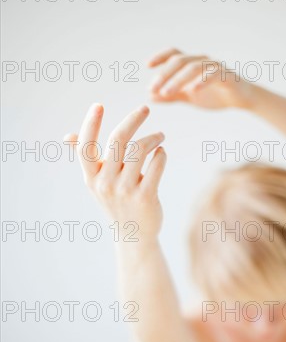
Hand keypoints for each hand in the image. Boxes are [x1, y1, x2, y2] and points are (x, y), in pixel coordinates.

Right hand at [65, 104, 165, 238]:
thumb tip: (67, 136)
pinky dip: (161, 154)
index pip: (86, 147)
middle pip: (118, 140)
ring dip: (153, 138)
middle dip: (133, 119)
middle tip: (145, 109)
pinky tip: (161, 153)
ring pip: (140, 150)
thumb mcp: (98, 183)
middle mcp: (106, 183)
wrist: (134, 236)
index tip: (98, 105)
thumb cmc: (116, 203)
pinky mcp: (146, 197)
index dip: (90, 124)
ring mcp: (126, 190)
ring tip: (160, 136)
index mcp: (92, 177)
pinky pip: (156, 165)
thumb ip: (87, 159)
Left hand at [148, 48, 253, 109]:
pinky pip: (213, 75)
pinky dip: (202, 81)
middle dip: (163, 74)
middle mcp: (202, 61)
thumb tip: (150, 96)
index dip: (160, 57)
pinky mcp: (226, 76)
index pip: (174, 54)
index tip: (147, 66)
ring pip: (193, 68)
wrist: (241, 99)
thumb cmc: (215, 95)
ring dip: (177, 80)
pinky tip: (192, 90)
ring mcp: (214, 67)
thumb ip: (171, 95)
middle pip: (179, 61)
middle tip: (152, 89)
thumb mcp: (189, 97)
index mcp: (192, 64)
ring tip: (166, 93)